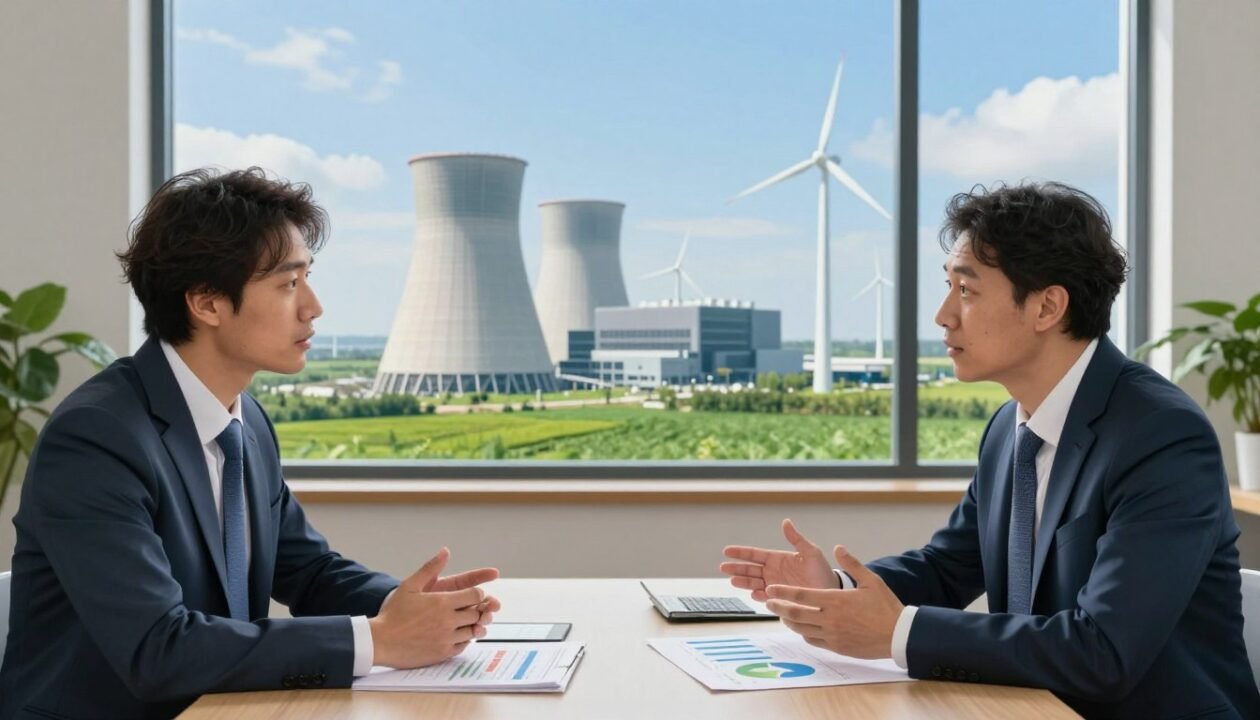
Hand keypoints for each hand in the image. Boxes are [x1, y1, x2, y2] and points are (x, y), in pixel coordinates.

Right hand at [369, 548, 501, 667]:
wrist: (380, 641)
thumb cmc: (393, 613)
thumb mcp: (410, 585)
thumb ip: (430, 568)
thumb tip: (445, 551)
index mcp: (442, 602)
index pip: (476, 595)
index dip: (476, 594)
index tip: (470, 595)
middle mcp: (448, 620)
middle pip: (477, 613)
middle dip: (476, 609)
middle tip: (468, 609)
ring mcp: (447, 638)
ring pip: (474, 631)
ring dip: (472, 625)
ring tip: (461, 622)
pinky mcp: (443, 653)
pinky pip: (464, 646)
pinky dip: (464, 640)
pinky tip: (455, 635)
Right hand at [720, 519, 837, 601]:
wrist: (831, 592)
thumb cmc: (822, 571)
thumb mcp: (811, 552)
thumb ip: (797, 539)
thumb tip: (786, 521)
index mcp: (778, 559)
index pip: (755, 554)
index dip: (741, 553)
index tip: (727, 551)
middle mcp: (773, 572)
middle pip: (750, 569)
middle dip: (736, 568)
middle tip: (723, 567)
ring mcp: (774, 586)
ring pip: (753, 583)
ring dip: (743, 582)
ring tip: (733, 581)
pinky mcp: (779, 600)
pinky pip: (765, 597)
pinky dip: (758, 596)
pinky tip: (753, 593)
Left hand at [765, 545, 903, 659]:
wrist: (899, 635)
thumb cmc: (886, 607)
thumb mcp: (871, 580)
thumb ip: (852, 563)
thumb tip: (838, 547)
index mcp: (836, 600)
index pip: (802, 595)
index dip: (784, 592)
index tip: (771, 589)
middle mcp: (831, 619)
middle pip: (796, 614)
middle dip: (779, 607)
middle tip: (768, 602)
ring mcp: (833, 635)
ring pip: (802, 629)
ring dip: (789, 622)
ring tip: (782, 615)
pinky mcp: (837, 647)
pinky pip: (814, 640)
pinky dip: (804, 633)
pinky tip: (802, 628)